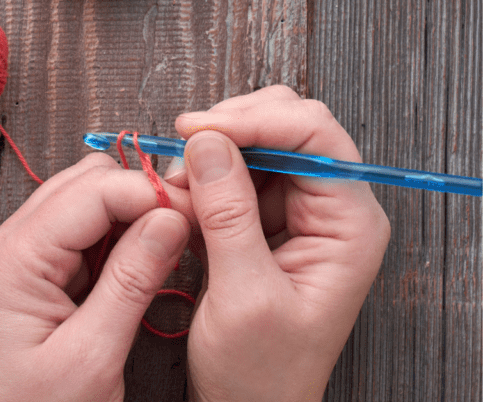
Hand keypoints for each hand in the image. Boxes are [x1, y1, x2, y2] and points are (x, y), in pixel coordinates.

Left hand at [0, 153, 193, 401]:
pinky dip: (116, 240)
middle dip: (139, 196)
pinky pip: (80, 236)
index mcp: (15, 260)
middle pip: (84, 184)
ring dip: (130, 217)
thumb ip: (132, 281)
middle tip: (185, 227)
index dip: (148, 193)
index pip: (91, 190)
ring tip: (168, 248)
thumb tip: (171, 219)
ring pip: (84, 203)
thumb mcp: (91, 356)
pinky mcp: (32, 276)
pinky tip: (140, 264)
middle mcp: (10, 247)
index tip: (196, 213)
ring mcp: (18, 259)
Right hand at [166, 86, 390, 400]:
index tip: (195, 130)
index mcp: (349, 225)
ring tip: (172, 190)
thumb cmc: (259, 371)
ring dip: (208, 160)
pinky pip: (233, 180)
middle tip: (180, 152)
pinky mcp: (266, 225)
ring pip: (254, 150)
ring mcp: (298, 215)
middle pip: (287, 129)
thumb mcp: (243, 295)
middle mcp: (330, 210)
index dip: (254, 120)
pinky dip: (200, 185)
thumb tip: (207, 143)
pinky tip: (177, 204)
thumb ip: (228, 215)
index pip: (314, 135)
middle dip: (229, 133)